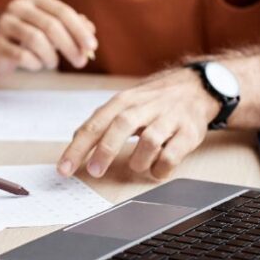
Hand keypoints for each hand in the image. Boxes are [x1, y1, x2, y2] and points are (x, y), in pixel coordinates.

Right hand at [0, 0, 97, 74]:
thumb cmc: (28, 35)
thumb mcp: (50, 27)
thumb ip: (71, 25)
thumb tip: (90, 28)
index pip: (61, 11)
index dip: (79, 30)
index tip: (92, 47)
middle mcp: (17, 6)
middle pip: (50, 25)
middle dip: (70, 46)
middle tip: (81, 62)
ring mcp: (3, 24)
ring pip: (36, 40)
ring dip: (51, 56)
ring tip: (53, 63)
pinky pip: (22, 56)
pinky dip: (35, 64)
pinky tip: (36, 64)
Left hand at [57, 68, 220, 179]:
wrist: (195, 87)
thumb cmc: (152, 101)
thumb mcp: (125, 103)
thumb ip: (102, 121)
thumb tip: (76, 140)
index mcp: (123, 100)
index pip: (95, 123)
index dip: (78, 147)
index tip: (64, 168)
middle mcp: (145, 107)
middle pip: (121, 125)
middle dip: (105, 150)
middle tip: (94, 172)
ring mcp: (169, 118)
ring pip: (150, 140)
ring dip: (138, 160)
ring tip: (137, 166)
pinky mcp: (189, 132)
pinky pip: (173, 154)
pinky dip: (161, 168)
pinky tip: (156, 170)